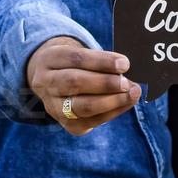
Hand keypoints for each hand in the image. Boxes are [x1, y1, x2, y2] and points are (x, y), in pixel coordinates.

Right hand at [26, 37, 141, 135]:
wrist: (56, 81)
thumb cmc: (78, 64)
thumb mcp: (83, 54)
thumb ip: (102, 61)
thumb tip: (127, 70)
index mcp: (49, 58)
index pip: (75, 58)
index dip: (101, 61)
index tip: (124, 64)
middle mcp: (45, 82)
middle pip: (74, 83)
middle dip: (105, 83)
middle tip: (127, 83)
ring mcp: (53, 105)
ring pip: (81, 106)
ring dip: (111, 101)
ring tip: (131, 94)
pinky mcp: (65, 123)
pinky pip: (90, 121)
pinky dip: (111, 113)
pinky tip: (125, 104)